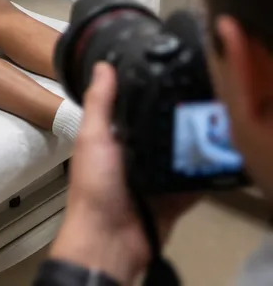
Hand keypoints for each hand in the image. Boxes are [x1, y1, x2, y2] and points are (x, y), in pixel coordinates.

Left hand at [50, 64, 196, 283]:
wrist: (109, 240)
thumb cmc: (94, 185)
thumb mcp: (93, 137)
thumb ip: (100, 103)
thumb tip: (103, 64)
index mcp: (109, 137)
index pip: (130, 108)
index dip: (144, 92)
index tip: (164, 72)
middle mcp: (131, 153)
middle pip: (157, 130)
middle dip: (171, 119)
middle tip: (195, 99)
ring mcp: (152, 176)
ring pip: (175, 153)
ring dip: (188, 145)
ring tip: (206, 125)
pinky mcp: (170, 197)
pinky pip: (189, 181)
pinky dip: (198, 173)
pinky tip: (211, 156)